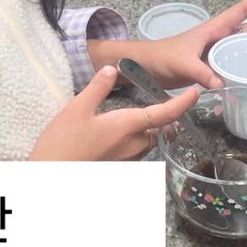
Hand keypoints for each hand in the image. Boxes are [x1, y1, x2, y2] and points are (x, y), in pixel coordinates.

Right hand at [28, 65, 199, 160]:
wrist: (50, 177)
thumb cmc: (63, 143)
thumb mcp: (77, 108)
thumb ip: (97, 88)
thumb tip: (111, 69)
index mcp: (128, 125)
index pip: (165, 113)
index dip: (183, 103)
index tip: (196, 93)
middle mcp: (133, 145)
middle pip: (156, 129)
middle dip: (157, 117)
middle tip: (154, 103)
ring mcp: (126, 161)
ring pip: (145, 143)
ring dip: (144, 131)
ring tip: (131, 120)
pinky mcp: (117, 170)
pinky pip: (133, 154)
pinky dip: (132, 143)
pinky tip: (112, 138)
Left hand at [138, 0, 246, 88]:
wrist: (144, 65)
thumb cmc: (161, 57)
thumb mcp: (181, 63)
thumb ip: (200, 73)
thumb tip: (222, 84)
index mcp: (213, 29)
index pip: (242, 10)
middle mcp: (218, 37)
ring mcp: (215, 50)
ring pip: (244, 45)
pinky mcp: (211, 63)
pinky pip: (235, 60)